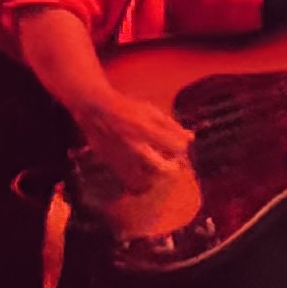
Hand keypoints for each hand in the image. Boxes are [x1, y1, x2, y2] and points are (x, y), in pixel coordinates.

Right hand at [71, 85, 192, 192]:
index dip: (182, 148)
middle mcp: (136, 146)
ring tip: (157, 164)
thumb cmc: (125, 108)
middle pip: (163, 169)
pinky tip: (142, 168)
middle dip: (173, 167)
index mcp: (147, 130)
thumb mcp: (151, 111)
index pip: (175, 147)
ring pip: (148, 178)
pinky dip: (141, 178)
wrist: (95, 110)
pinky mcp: (113, 164)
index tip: (180, 145)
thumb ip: (171, 125)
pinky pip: (131, 179)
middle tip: (173, 161)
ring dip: (156, 174)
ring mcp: (124, 158)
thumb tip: (191, 137)